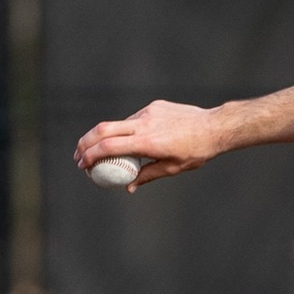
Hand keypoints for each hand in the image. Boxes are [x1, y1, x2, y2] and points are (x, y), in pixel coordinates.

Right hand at [74, 100, 225, 190]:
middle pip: (103, 129)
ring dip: (107, 137)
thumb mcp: (172, 168)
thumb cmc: (196, 151)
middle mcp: (144, 123)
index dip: (91, 155)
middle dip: (86, 142)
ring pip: (118, 123)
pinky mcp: (154, 106)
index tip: (82, 164)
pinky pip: (134, 119)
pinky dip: (127, 130)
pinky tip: (132, 140)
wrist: (215, 126)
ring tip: (101, 151)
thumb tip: (128, 187)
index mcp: (147, 142)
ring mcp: (148, 112)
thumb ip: (147, 176)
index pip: (109, 146)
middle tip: (79, 155)